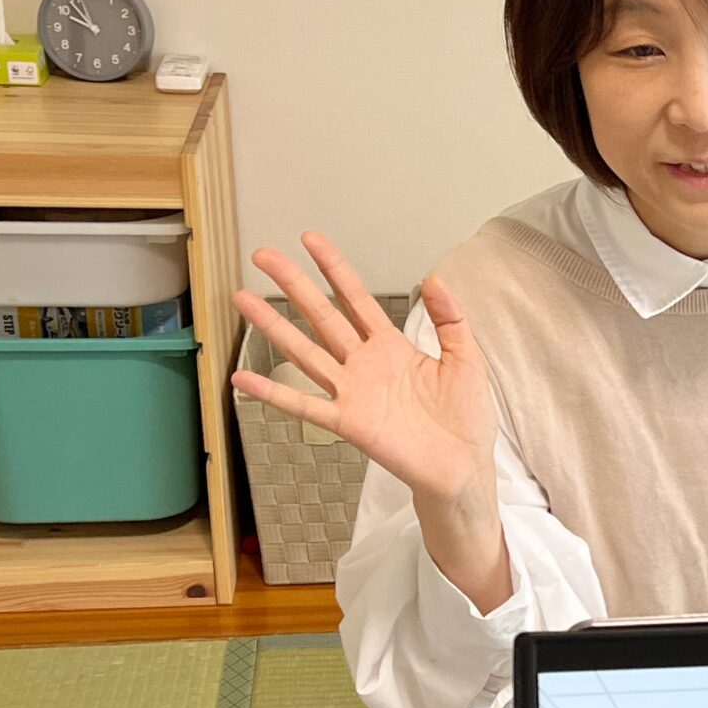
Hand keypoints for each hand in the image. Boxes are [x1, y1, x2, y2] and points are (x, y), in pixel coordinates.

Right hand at [233, 235, 511, 605]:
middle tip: (263, 255)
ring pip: (305, 351)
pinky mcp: (348, 422)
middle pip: (322, 316)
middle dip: (293, 285)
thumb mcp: (465, 359)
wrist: (464, 467)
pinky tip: (242, 379)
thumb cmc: (465, 419)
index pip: (357, 299)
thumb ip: (450, 320)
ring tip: (242, 299)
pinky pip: (304, 405)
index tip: (310, 240)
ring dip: (273, 326)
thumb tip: (435, 279)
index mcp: (392, 347)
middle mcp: (365, 364)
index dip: (334, 269)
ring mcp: (352, 392)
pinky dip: (273, 392)